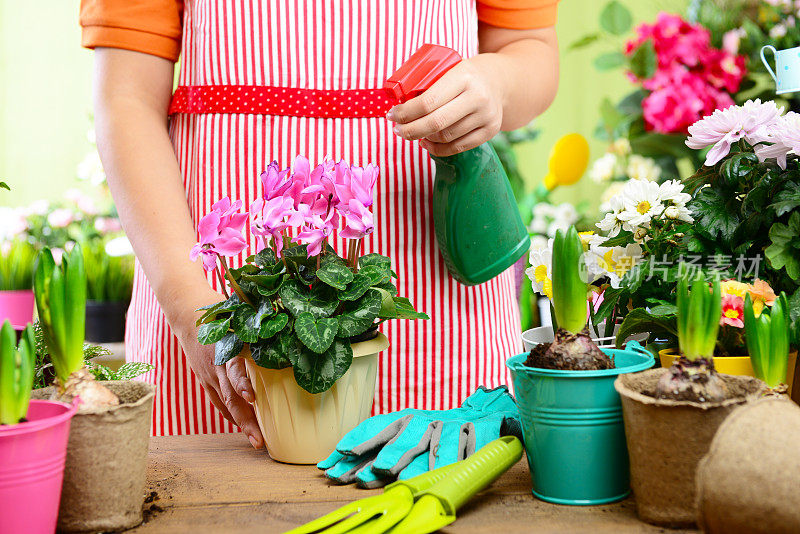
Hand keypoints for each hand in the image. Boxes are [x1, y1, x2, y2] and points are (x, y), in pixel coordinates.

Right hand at [169, 286, 263, 448]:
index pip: (233, 370)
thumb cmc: (221, 312)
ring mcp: (208, 375)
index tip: (252, 398)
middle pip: (231, 396)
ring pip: (225, 403)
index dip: (242, 384)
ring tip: (257, 441)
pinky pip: (217, 401)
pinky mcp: (204, 379)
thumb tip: (289, 331)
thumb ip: (259, 327)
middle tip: (260, 439)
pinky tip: (242, 427)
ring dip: (241, 423)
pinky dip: (230, 415)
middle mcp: (216, 365)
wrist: (186, 314)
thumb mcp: (239, 316)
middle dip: (246, 419)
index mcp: (225, 348)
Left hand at [387, 55, 504, 156]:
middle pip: (436, 123)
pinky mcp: (490, 131)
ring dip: (423, 138)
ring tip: (413, 134)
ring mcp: (486, 116)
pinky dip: (438, 148)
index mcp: (464, 76)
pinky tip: (427, 142)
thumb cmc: (466, 75)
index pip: (428, 101)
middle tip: (397, 130)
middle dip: (410, 130)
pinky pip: (458, 147)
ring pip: (446, 137)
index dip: (405, 112)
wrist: (501, 80)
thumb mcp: (450, 69)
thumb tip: (398, 106)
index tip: (392, 115)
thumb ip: (429, 85)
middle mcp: (478, 97)